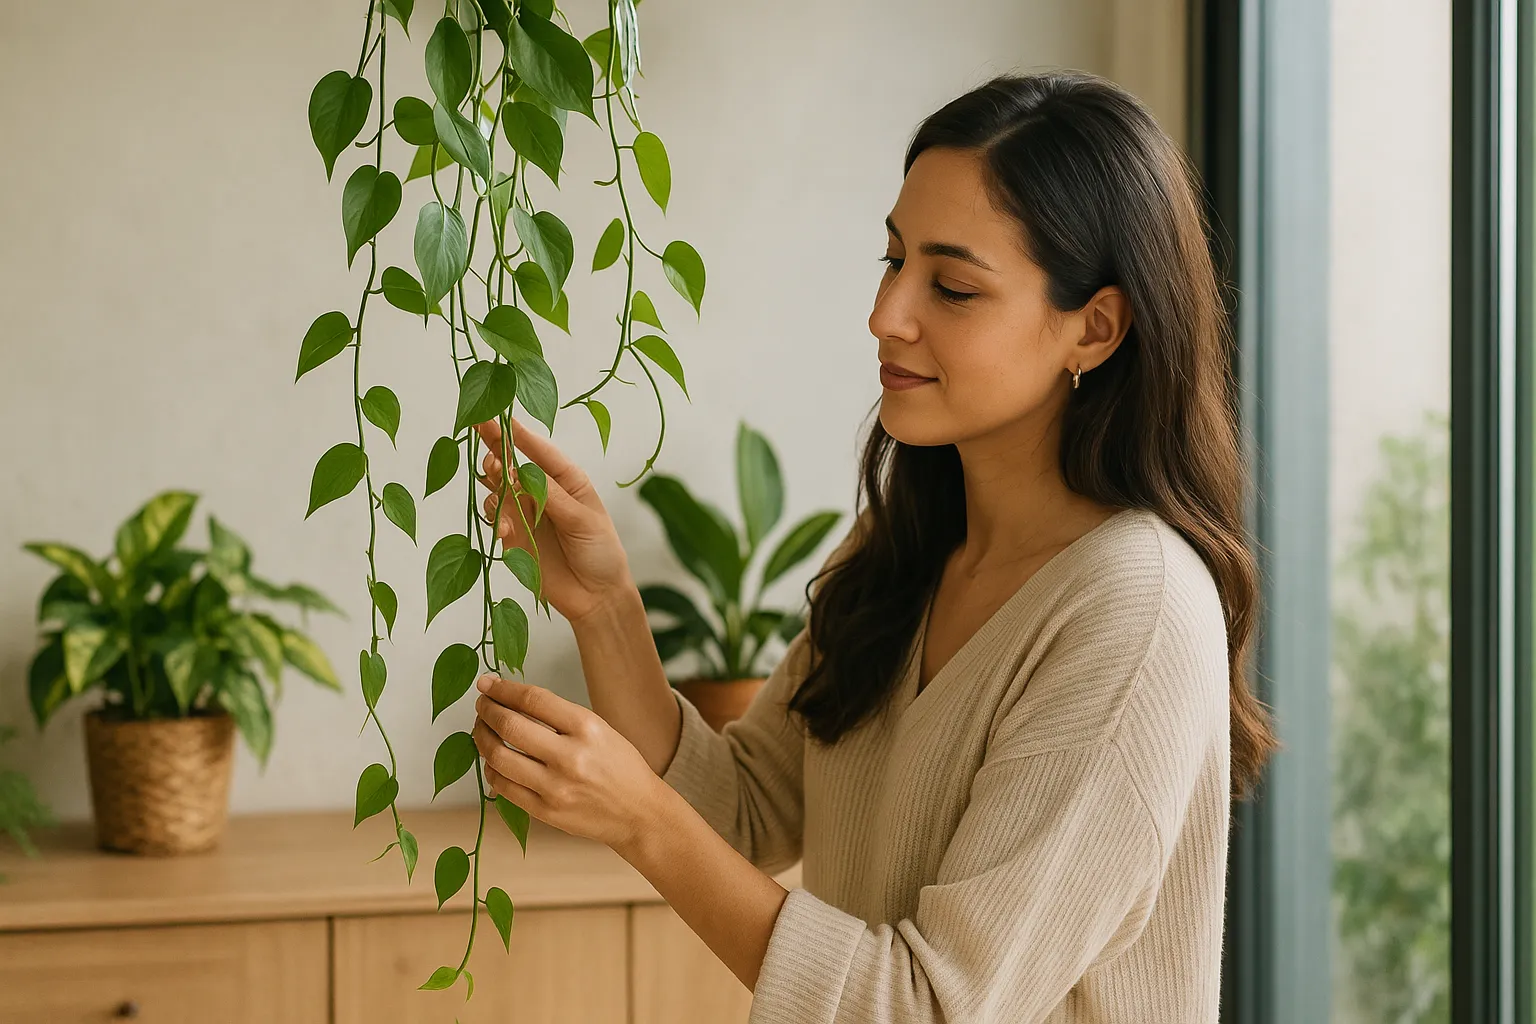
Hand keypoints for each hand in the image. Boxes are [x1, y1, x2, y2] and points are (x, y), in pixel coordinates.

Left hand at [471, 674, 668, 853]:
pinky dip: (491, 769)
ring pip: (499, 757)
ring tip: (481, 729)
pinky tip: (492, 759)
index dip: (503, 688)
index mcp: (587, 727)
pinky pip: (503, 787)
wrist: (639, 812)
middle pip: (510, 726)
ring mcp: (555, 787)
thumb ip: (559, 717)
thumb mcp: (600, 729)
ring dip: (482, 738)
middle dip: (487, 710)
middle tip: (481, 704)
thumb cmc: (620, 766)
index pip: (532, 699)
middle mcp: (570, 756)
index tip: (487, 682)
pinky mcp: (545, 811)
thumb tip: (512, 699)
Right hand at [474, 417, 633, 622]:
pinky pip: (494, 518)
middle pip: (511, 463)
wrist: (596, 597)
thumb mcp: (584, 521)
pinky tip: (502, 529)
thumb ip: (552, 497)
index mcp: (567, 480)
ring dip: (493, 483)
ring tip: (497, 482)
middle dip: (496, 450)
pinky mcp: (513, 536)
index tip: (498, 415)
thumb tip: (524, 472)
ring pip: (497, 488)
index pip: (540, 451)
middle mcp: (542, 491)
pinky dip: (494, 518)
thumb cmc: (601, 553)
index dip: (518, 433)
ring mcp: (525, 513)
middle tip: (487, 444)